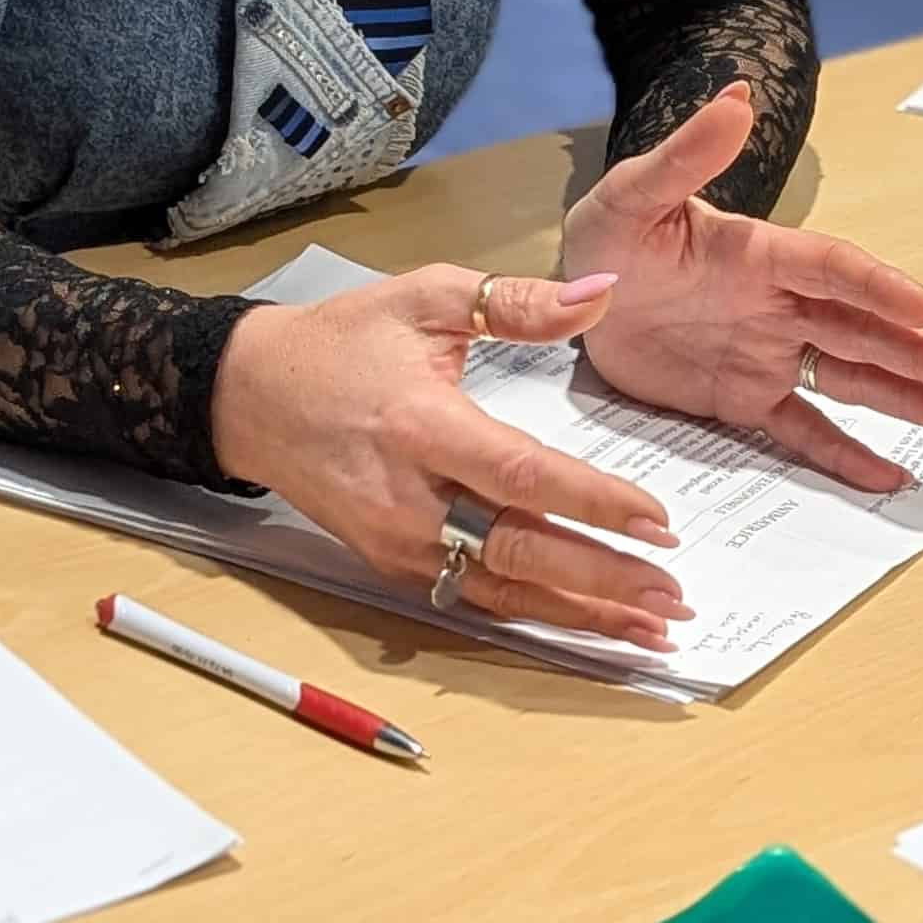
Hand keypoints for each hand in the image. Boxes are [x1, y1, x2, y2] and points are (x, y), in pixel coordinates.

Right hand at [209, 262, 690, 649]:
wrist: (249, 396)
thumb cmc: (340, 343)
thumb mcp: (425, 299)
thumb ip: (515, 303)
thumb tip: (600, 294)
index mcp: (420, 425)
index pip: (521, 475)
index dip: (593, 503)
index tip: (658, 523)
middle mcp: (408, 497)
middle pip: (518, 551)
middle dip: (603, 581)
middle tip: (673, 597)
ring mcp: (397, 541)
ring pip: (501, 591)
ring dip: (581, 615)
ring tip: (651, 628)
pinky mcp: (392, 565)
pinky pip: (474, 600)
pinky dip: (536, 615)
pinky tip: (588, 624)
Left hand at [559, 83, 922, 492]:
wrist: (573, 297)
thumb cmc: (608, 238)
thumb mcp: (635, 195)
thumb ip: (686, 156)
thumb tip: (737, 96)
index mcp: (762, 254)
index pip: (834, 269)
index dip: (881, 289)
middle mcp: (781, 305)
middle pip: (864, 329)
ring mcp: (770, 354)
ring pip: (852, 378)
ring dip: (910, 396)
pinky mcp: (745, 400)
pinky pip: (803, 430)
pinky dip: (845, 454)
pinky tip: (893, 474)